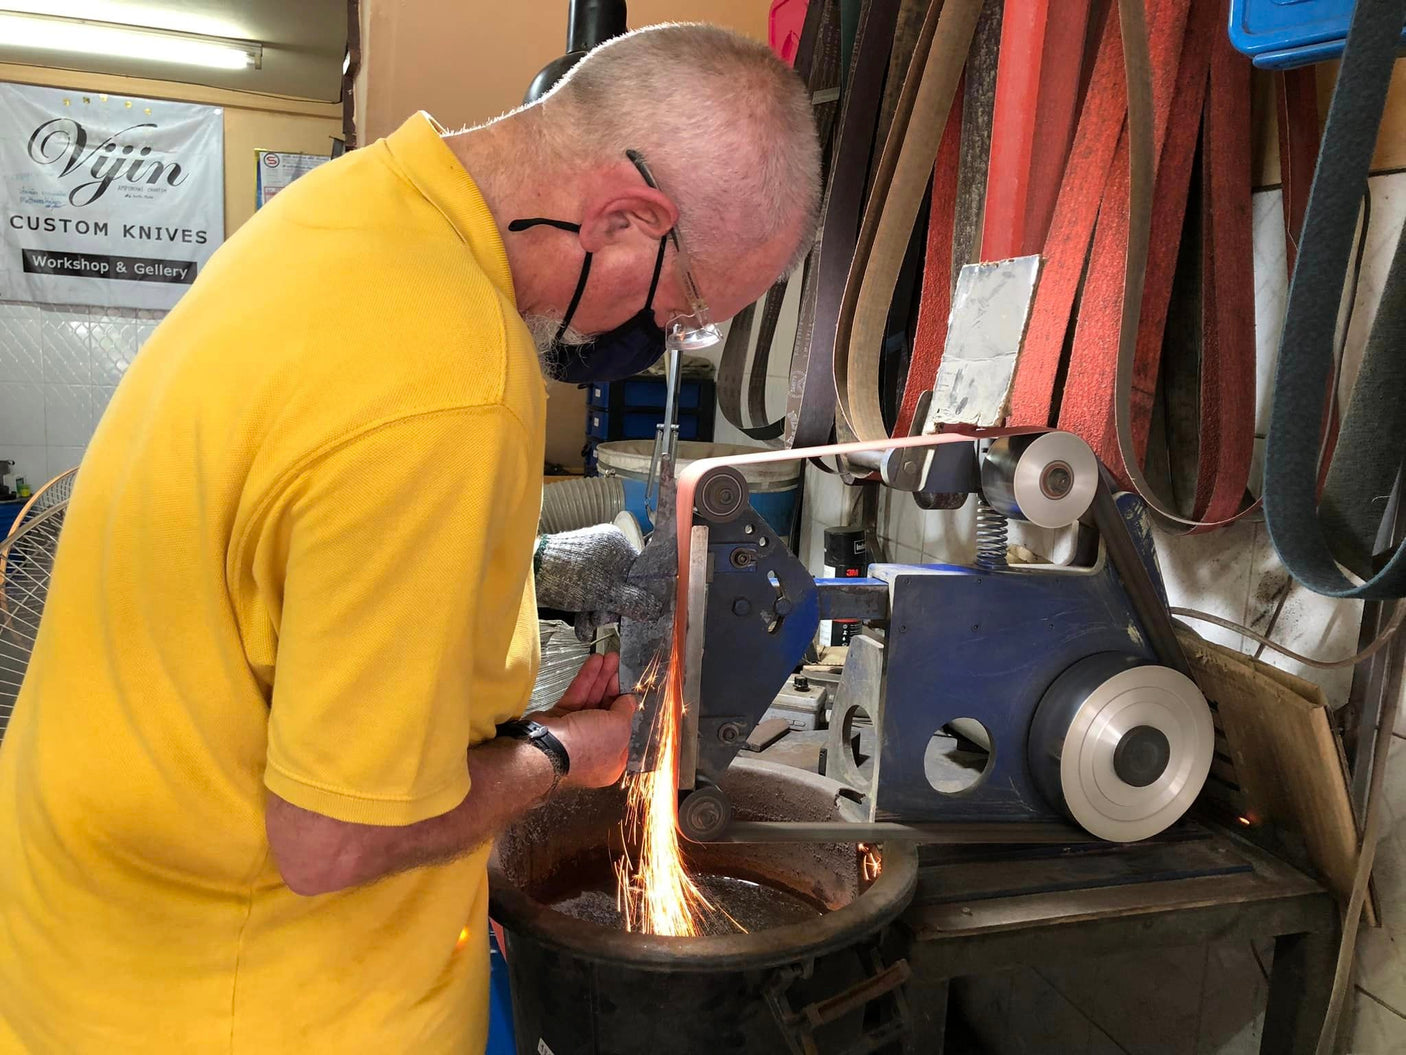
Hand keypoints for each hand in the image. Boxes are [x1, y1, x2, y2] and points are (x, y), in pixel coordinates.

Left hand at [534, 526, 663, 640]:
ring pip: (603, 594)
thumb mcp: (608, 594)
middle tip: (602, 618)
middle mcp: (604, 551)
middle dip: (610, 609)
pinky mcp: (572, 575)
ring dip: (596, 614)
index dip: (638, 595)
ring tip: (586, 623)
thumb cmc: (571, 578)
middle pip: (620, 586)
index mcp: (617, 545)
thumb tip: (656, 609)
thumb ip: (635, 602)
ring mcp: (587, 563)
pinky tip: (581, 625)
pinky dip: (585, 610)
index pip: (638, 572)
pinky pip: (588, 595)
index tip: (637, 613)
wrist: (530, 576)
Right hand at [540, 653, 637, 788]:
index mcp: (612, 759)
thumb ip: (625, 712)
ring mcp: (575, 733)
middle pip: (607, 711)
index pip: (623, 729)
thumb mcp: (619, 728)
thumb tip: (628, 702)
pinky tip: (594, 663)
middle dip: (612, 686)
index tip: (629, 688)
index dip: (626, 708)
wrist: (547, 748)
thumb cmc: (585, 747)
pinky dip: (586, 679)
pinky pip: (577, 696)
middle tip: (617, 666)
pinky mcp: (559, 720)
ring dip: (600, 678)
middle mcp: (593, 748)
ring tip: (608, 658)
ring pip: (591, 700)